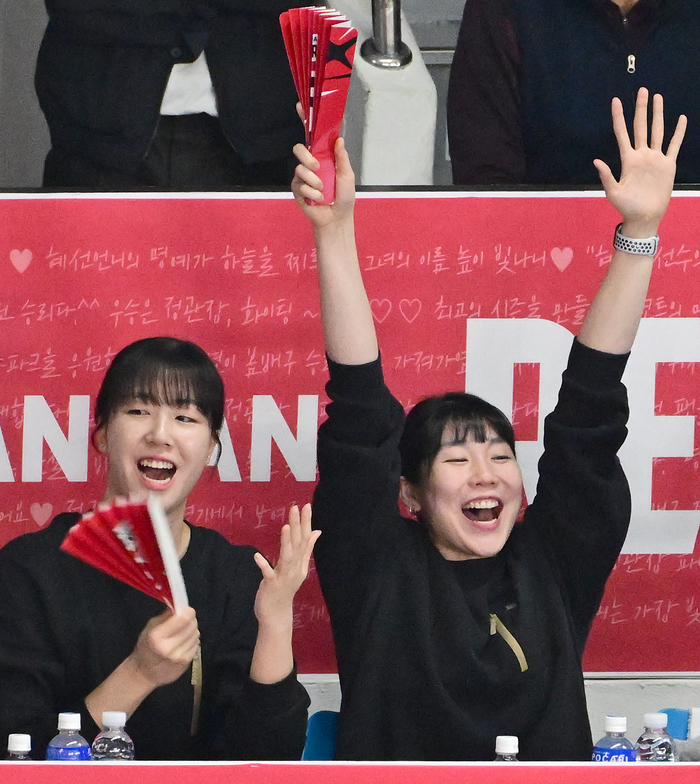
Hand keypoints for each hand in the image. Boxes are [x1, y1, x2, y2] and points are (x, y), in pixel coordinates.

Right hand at [129, 606, 199, 687]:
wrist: (143, 674)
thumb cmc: (145, 648)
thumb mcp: (150, 628)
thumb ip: (165, 616)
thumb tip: (179, 606)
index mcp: (157, 636)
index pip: (183, 619)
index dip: (188, 612)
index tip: (186, 610)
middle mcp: (169, 647)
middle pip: (192, 625)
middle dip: (191, 620)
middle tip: (185, 620)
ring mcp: (179, 657)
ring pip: (196, 635)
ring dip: (192, 630)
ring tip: (183, 632)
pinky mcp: (186, 664)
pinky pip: (196, 645)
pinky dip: (192, 641)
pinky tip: (184, 642)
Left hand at [253, 503, 319, 622]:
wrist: (276, 614)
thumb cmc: (285, 588)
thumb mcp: (298, 567)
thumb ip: (307, 549)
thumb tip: (317, 531)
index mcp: (301, 562)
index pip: (305, 539)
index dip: (306, 522)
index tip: (307, 506)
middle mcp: (295, 568)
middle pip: (297, 544)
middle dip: (297, 525)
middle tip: (296, 508)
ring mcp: (284, 576)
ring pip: (287, 557)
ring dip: (286, 542)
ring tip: (285, 527)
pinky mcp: (272, 585)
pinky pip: (268, 573)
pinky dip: (263, 565)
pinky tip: (257, 556)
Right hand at [292, 139, 355, 229]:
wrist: (338, 217)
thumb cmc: (344, 198)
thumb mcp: (347, 175)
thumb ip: (342, 157)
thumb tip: (339, 140)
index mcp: (323, 160)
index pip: (313, 143)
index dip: (311, 137)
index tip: (311, 131)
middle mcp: (311, 167)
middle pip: (299, 150)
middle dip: (307, 157)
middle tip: (317, 167)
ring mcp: (302, 178)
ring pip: (299, 170)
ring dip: (314, 181)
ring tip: (323, 190)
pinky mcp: (297, 191)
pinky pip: (300, 186)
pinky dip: (312, 194)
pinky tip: (318, 199)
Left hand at [594, 88, 685, 235]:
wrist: (644, 217)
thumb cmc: (626, 207)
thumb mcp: (613, 192)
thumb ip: (607, 176)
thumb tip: (596, 161)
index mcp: (627, 160)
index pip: (621, 133)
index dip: (618, 117)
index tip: (615, 100)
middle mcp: (641, 155)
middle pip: (641, 126)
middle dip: (641, 108)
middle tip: (642, 90)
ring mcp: (655, 158)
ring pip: (657, 131)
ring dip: (658, 114)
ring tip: (657, 98)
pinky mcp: (667, 165)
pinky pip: (673, 145)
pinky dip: (678, 133)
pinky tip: (680, 119)